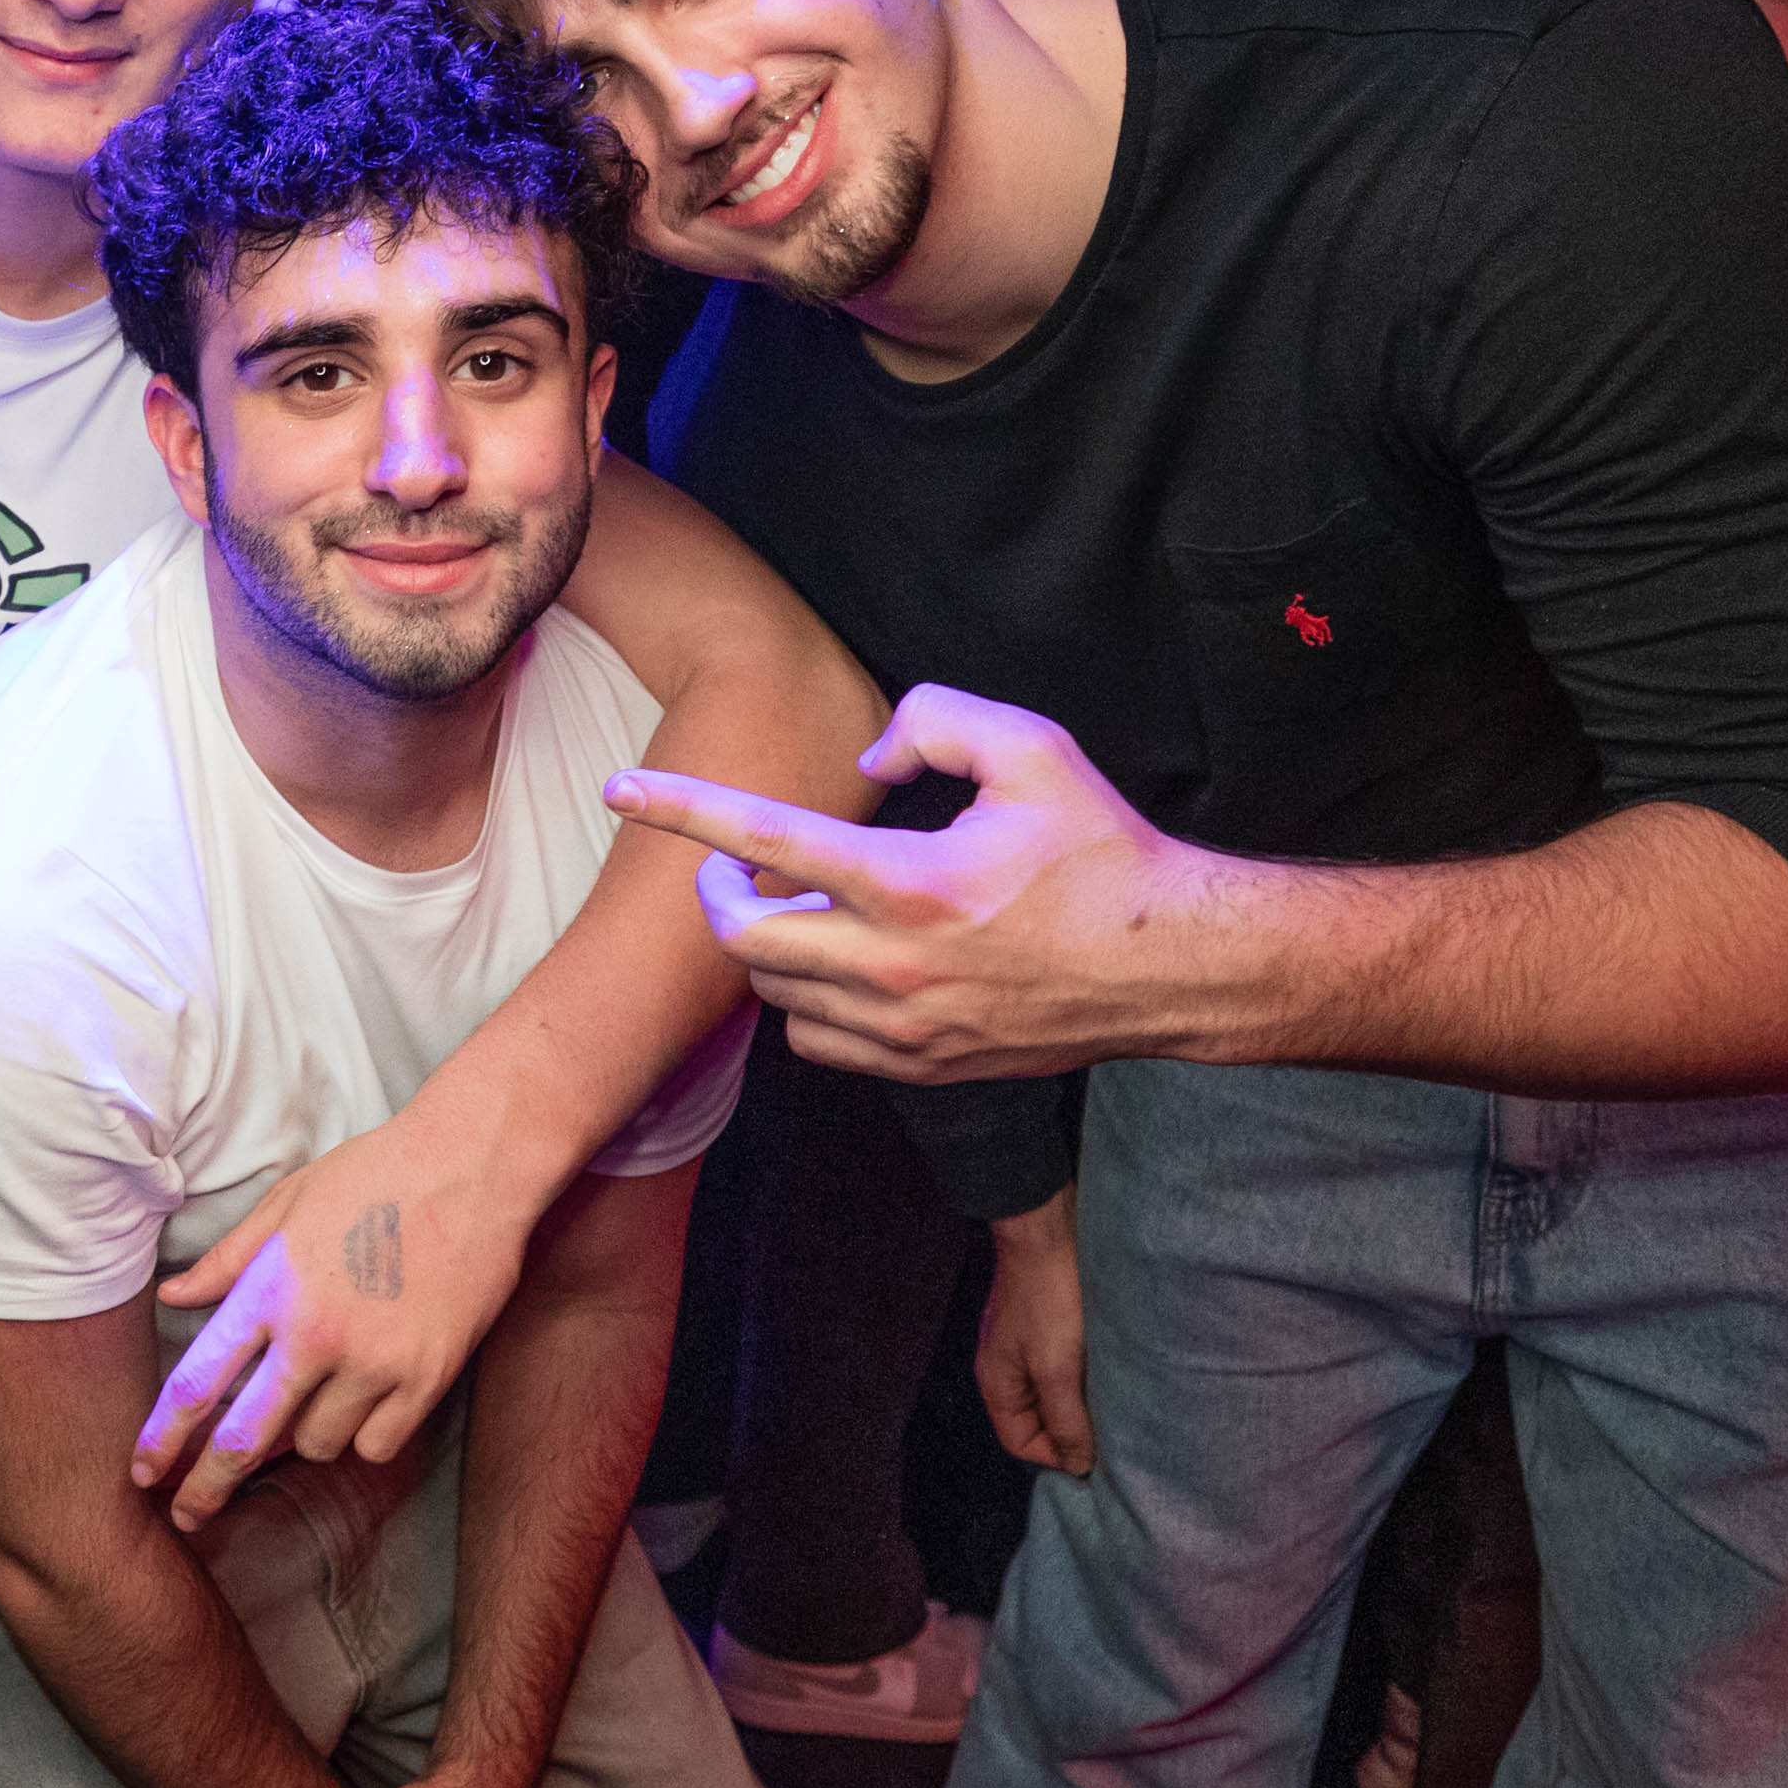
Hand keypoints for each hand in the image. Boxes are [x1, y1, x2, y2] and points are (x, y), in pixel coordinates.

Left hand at [136, 1116, 531, 1524]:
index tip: (142, 1473)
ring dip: (305, 1437)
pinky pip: (376, 1445)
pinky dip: (366, 1435)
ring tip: (320, 1396)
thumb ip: (228, 1260)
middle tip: (187, 1516)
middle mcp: (315, 1335)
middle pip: (244, 1439)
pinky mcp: (427, 1378)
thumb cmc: (377, 1173)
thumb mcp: (288, 1202)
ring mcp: (374, 1362)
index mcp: (271, 1288)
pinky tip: (368, 1400)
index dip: (162, 1438)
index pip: (197, 1383)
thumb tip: (173, 1296)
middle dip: (207, 1487)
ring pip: (316, 1446)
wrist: (475, 1165)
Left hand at [608, 684, 1244, 1081]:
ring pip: (777, 994)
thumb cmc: (1103, 852)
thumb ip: (937, 721)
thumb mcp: (1034, 749)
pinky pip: (818, 1044)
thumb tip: (867, 761)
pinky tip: (840, 966)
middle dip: (721, 891)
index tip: (618, 787)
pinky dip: (806, 1003)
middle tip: (741, 863)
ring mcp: (906, 1026)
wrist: (1169, 966)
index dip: (680, 807)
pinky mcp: (923, 1066)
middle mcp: (894, 964)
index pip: (763, 836)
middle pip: (745, 936)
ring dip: (768, 946)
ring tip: (801, 907)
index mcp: (910, 881)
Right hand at [976, 1191, 1092, 1473]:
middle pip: (1038, 1421)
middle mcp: (1007, 1369)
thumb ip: (1065, 1420)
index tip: (1096, 1455)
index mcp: (997, 1384)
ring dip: (1083, 1402)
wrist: (1049, 1230)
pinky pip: (1066, 1368)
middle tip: (1113, 1433)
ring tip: (1116, 1404)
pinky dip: (1087, 1377)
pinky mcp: (1048, 1326)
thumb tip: (1078, 1465)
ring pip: (1055, 1394)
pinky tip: (1111, 1372)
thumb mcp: (1056, 1367)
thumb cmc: (1048, 1298)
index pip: (1021, 1444)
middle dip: (1072, 1431)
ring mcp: (1027, 1347)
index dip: (1055, 1457)